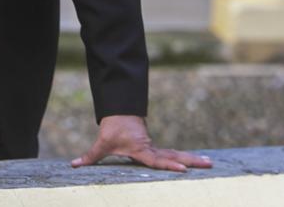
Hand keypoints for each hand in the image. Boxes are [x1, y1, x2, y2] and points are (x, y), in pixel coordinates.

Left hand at [71, 115, 211, 171]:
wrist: (120, 115)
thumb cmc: (111, 131)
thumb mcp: (101, 144)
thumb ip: (89, 156)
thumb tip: (73, 165)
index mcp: (141, 150)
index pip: (157, 160)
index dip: (169, 165)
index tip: (182, 169)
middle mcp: (152, 149)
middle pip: (175, 156)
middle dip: (191, 160)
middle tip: (209, 164)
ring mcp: (156, 149)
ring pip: (177, 154)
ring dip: (193, 159)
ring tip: (210, 163)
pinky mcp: (157, 150)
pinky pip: (174, 155)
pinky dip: (186, 158)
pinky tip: (198, 162)